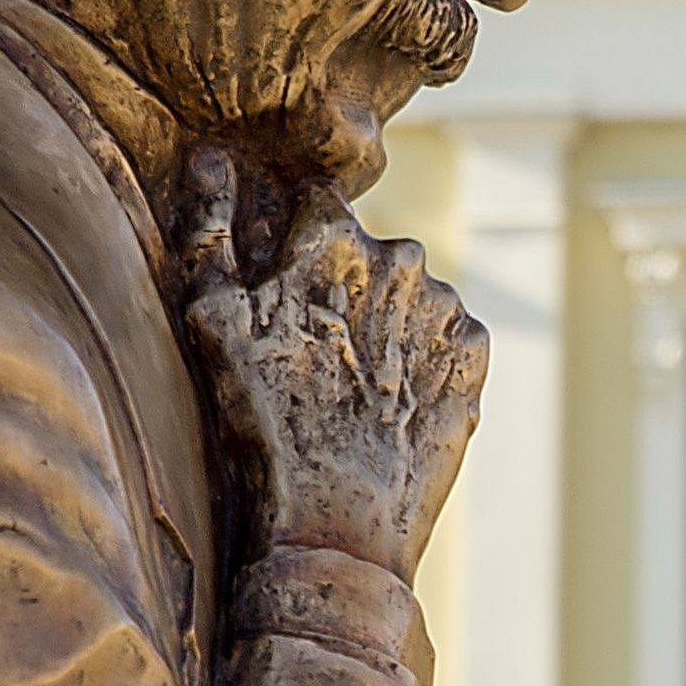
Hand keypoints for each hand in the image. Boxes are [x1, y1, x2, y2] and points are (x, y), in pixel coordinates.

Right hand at [178, 152, 485, 580]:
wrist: (336, 528)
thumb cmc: (260, 426)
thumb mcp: (214, 323)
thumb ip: (210, 228)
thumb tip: (211, 157)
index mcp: (336, 236)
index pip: (313, 204)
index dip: (291, 243)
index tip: (280, 290)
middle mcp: (403, 256)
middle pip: (364, 252)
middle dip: (339, 285)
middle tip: (311, 354)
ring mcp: (446, 305)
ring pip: (405, 295)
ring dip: (381, 324)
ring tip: (348, 388)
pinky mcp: (476, 354)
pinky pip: (443, 338)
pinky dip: (418, 360)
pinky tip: (386, 402)